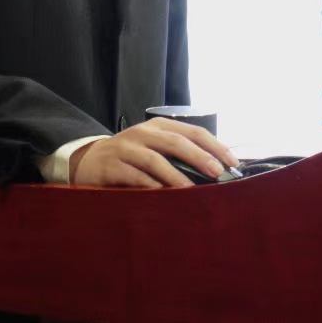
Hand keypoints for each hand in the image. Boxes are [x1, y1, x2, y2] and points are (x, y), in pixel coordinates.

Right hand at [69, 117, 239, 188]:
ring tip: (192, 191)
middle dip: (198, 156)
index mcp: (158, 126)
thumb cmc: (131, 157)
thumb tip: (215, 172)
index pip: (192, 130)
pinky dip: (150, 186)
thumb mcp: (154, 148)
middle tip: (216, 173)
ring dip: (176, 176)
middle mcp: (143, 133)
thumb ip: (177, 155)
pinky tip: (163, 197)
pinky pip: (134, 177)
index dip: (214, 145)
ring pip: (155, 159)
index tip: (232, 162)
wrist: (89, 161)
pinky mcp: (111, 166)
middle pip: (175, 142)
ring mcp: (126, 148)